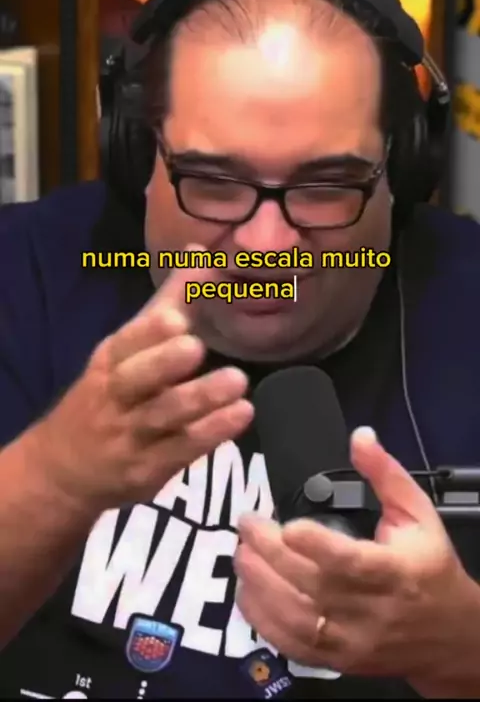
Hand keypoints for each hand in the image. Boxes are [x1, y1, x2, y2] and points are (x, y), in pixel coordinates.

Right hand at [29, 245, 252, 511]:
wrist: (65, 467)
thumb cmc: (110, 393)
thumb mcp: (130, 348)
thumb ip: (169, 302)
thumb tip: (201, 253)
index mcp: (111, 361)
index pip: (126, 343)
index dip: (149, 332)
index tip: (175, 318)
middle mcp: (117, 396)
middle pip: (136, 379)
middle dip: (163, 363)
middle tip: (196, 346)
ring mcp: (132, 435)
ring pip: (163, 417)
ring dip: (200, 400)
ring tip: (238, 382)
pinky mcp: (150, 468)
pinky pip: (181, 450)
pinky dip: (212, 433)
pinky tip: (241, 415)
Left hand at [234, 428, 479, 690]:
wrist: (446, 634)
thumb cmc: (429, 565)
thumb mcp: (417, 512)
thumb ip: (385, 473)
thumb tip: (359, 436)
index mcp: (395, 572)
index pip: (351, 564)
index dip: (316, 546)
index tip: (288, 525)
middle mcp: (371, 612)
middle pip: (313, 586)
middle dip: (271, 554)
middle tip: (247, 524)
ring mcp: (351, 641)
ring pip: (296, 621)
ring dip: (260, 586)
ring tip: (241, 552)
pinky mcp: (336, 660)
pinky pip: (291, 646)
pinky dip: (262, 620)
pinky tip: (246, 590)